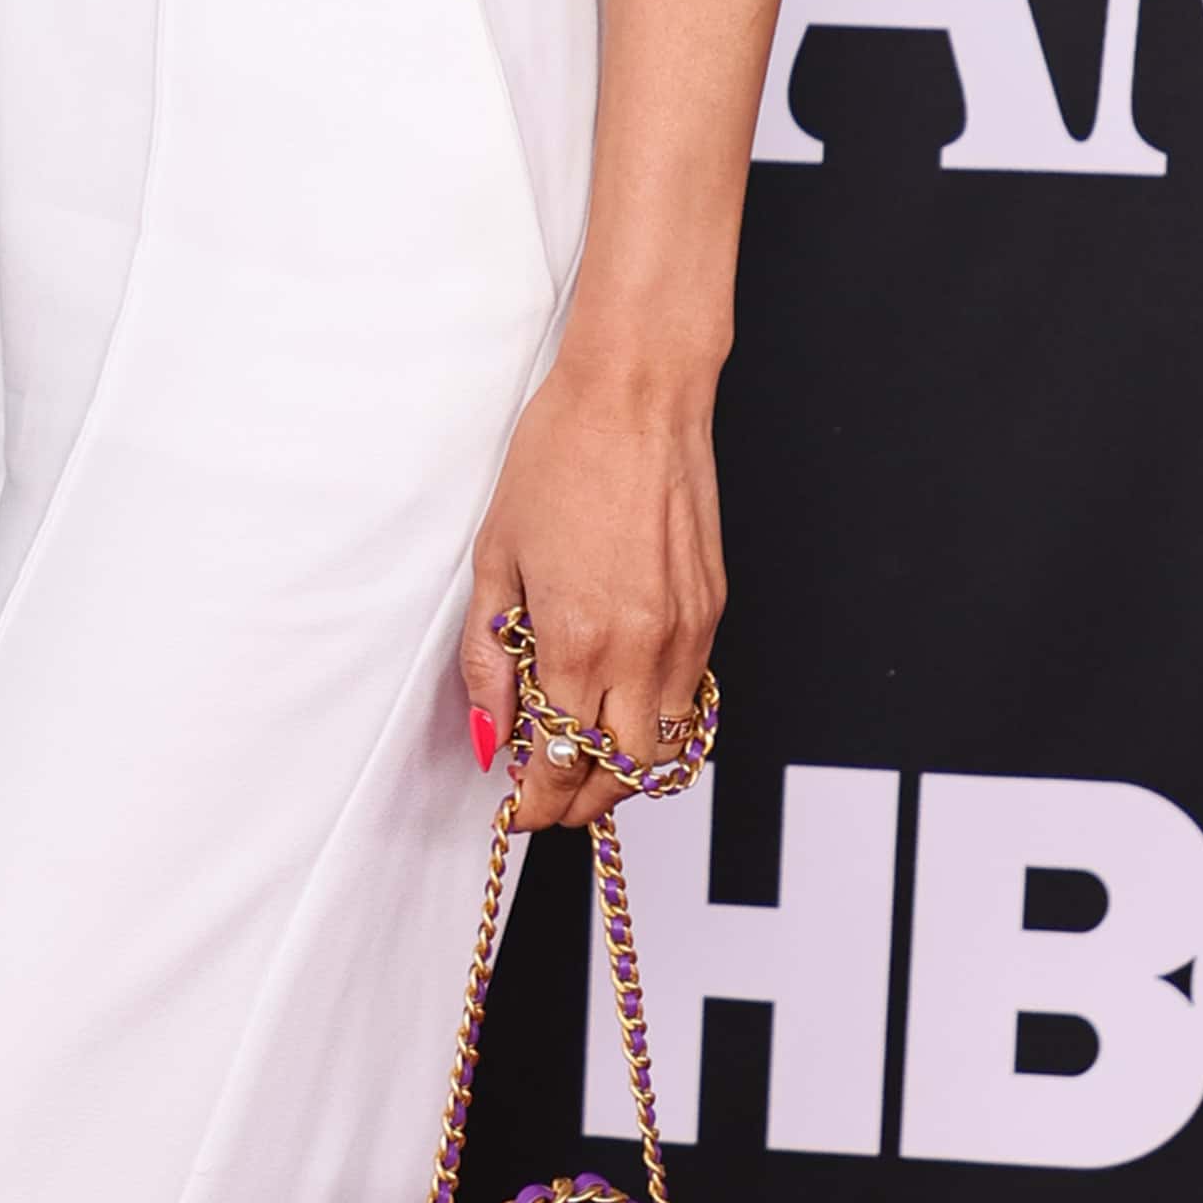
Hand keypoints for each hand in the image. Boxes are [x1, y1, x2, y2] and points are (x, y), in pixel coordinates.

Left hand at [459, 359, 722, 831]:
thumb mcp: (496, 559)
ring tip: (585, 757)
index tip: (521, 806)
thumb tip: (491, 733)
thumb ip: (489, 656)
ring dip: (626, 767)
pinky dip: (658, 719)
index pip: (564, 759)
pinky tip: (622, 702)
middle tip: (551, 797)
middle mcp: (644, 647)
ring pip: (668, 743)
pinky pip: (691, 694)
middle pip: (624, 771)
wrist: (637, 397)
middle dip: (585, 799)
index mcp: (580, 639)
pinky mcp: (713, 609)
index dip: (541, 797)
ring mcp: (688, 631)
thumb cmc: (559, 460)